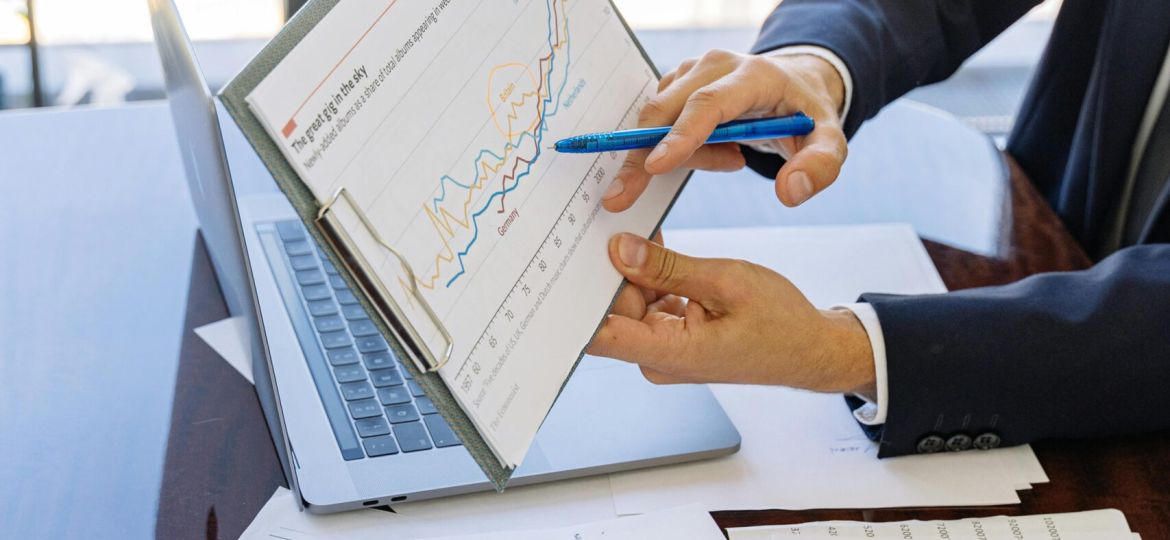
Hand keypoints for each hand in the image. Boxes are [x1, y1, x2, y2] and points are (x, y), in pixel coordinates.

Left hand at [588, 233, 874, 394]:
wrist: (809, 349)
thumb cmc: (780, 322)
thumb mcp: (726, 281)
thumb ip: (669, 267)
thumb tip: (620, 249)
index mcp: (670, 354)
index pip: (599, 335)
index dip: (574, 302)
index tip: (562, 265)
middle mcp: (658, 357)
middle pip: (612, 309)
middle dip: (610, 269)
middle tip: (609, 223)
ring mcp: (664, 349)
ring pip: (629, 302)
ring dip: (634, 270)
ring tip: (638, 232)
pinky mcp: (671, 337)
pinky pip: (648, 303)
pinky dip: (651, 278)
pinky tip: (657, 250)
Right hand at [602, 50, 847, 211]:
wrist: (793, 87)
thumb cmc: (806, 116)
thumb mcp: (829, 142)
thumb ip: (820, 167)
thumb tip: (789, 192)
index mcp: (753, 75)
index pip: (708, 104)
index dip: (679, 136)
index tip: (653, 166)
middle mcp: (715, 65)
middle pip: (666, 110)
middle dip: (640, 155)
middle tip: (621, 197)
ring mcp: (691, 71)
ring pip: (660, 119)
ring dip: (681, 154)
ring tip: (731, 159)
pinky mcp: (678, 83)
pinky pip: (660, 122)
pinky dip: (678, 148)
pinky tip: (719, 152)